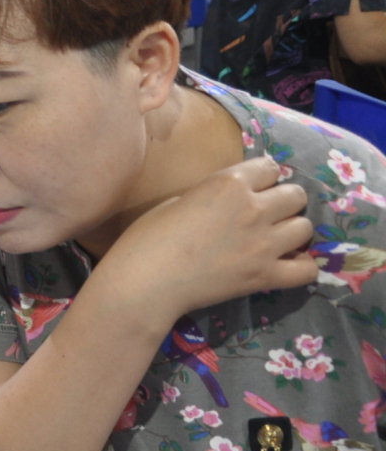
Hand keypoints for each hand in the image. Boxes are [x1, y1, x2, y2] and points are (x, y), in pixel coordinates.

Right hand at [96, 156, 314, 323]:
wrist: (144, 283)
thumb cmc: (147, 239)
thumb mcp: (178, 201)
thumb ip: (212, 196)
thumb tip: (229, 202)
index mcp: (228, 183)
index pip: (270, 167)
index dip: (262, 178)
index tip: (254, 189)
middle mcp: (254, 208)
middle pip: (296, 195)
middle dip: (284, 202)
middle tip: (267, 215)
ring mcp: (263, 244)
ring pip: (305, 228)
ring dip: (292, 231)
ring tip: (276, 240)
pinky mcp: (265, 276)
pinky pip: (306, 269)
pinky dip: (300, 267)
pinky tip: (285, 265)